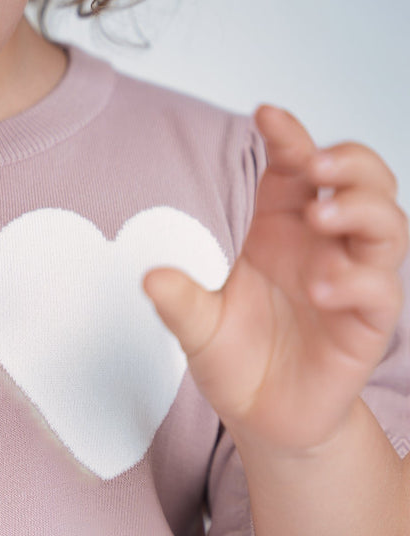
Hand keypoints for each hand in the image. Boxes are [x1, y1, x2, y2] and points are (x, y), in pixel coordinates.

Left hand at [142, 105, 407, 452]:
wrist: (264, 421)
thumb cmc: (238, 364)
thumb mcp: (200, 331)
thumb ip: (181, 303)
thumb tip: (149, 276)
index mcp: (280, 231)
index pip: (296, 168)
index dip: (290, 136)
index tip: (266, 114)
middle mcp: (322, 247)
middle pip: (361, 179)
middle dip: (345, 160)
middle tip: (313, 165)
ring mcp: (352, 281)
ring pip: (387, 223)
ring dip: (360, 208)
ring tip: (320, 216)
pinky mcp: (368, 323)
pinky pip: (381, 289)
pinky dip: (358, 279)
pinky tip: (324, 286)